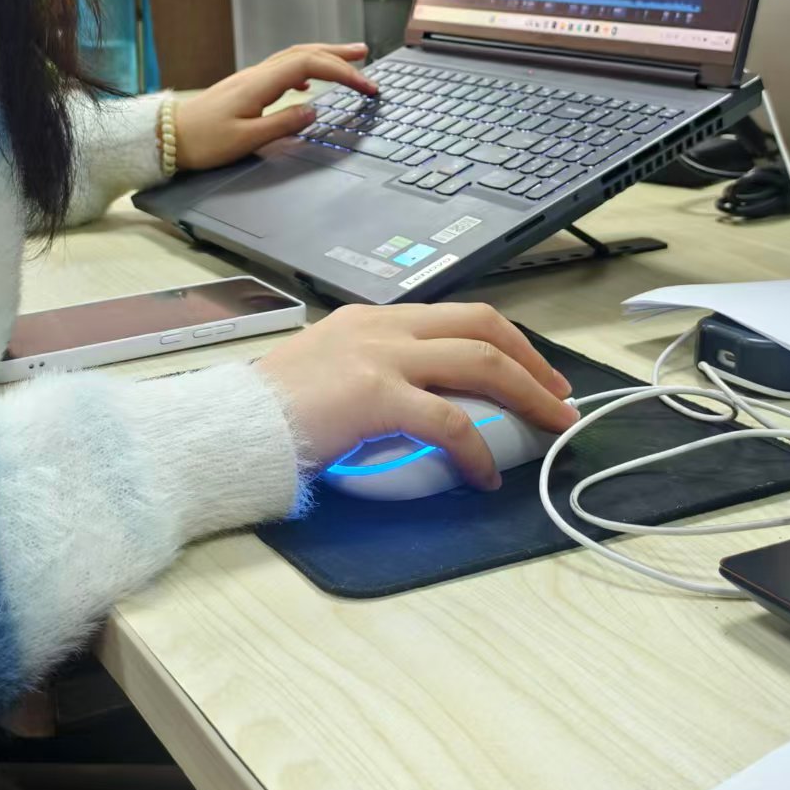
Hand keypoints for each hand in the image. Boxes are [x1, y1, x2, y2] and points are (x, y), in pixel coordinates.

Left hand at [174, 43, 375, 172]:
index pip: (311, 66)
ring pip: (294, 57)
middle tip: (366, 56)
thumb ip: (283, 124)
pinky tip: (310, 85)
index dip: (343, 72)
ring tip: (347, 60)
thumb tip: (313, 110)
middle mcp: (257, 74)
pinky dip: (304, 69)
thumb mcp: (246, 139)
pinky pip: (283, 69)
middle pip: (305, 53)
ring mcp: (251, 78)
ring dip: (324, 56)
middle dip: (339, 54)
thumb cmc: (203, 141)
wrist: (168, 136)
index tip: (365, 86)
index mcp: (260, 84)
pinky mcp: (246, 87)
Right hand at [257, 303, 576, 489]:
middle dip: (531, 360)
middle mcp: (381, 326)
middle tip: (559, 396)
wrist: (230, 426)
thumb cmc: (271, 412)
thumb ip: (370, 373)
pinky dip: (477, 449)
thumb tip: (415, 403)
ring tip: (550, 427)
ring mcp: (380, 356)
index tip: (531, 370)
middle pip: (481, 326)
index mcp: (371, 318)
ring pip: (479, 361)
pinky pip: (447, 419)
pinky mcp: (375, 395)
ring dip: (526, 394)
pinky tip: (485, 475)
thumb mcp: (326, 370)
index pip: (455, 315)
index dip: (505, 341)